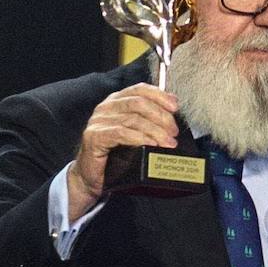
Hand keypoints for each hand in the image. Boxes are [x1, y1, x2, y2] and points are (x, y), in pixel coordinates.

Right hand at [67, 84, 178, 221]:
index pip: (140, 89)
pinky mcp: (95, 136)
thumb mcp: (134, 134)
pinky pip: (121, 133)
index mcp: (116, 101)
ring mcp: (99, 120)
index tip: (175, 107)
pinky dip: (140, 138)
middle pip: (139, 103)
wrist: (91, 177)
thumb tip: (172, 116)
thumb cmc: (114, 156)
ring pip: (133, 119)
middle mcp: (106, 107)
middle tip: (173, 132)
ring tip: (168, 143)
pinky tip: (151, 145)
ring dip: (155, 131)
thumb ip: (149, 121)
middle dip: (161, 116)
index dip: (160, 96)